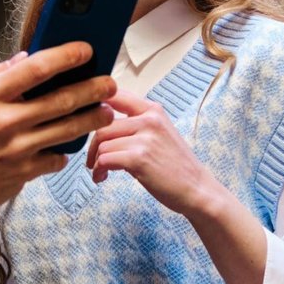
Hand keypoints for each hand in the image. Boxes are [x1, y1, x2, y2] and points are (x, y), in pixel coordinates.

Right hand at [0, 44, 116, 239]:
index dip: (66, 56)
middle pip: (61, 99)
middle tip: (109, 83)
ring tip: (107, 112)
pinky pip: (55, 159)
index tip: (86, 50)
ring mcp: (15, 149)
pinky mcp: (22, 174)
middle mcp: (4, 121)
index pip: (36, 68)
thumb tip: (24, 58)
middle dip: (93, 89)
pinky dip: (64, 152)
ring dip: (92, 119)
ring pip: (67, 130)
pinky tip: (68, 146)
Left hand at [88, 91, 267, 283]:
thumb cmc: (175, 166)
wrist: (197, 190)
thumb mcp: (160, 134)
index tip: (86, 122)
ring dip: (94, 161)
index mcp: (153, 110)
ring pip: (102, 143)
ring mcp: (145, 138)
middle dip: (92, 144)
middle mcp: (149, 119)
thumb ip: (136, 124)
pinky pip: (105, 159)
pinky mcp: (139, 158)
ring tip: (100, 172)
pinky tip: (102, 178)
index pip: (114, 94)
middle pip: (101, 123)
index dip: (94, 106)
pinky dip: (98, 170)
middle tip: (93, 160)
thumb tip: (101, 122)